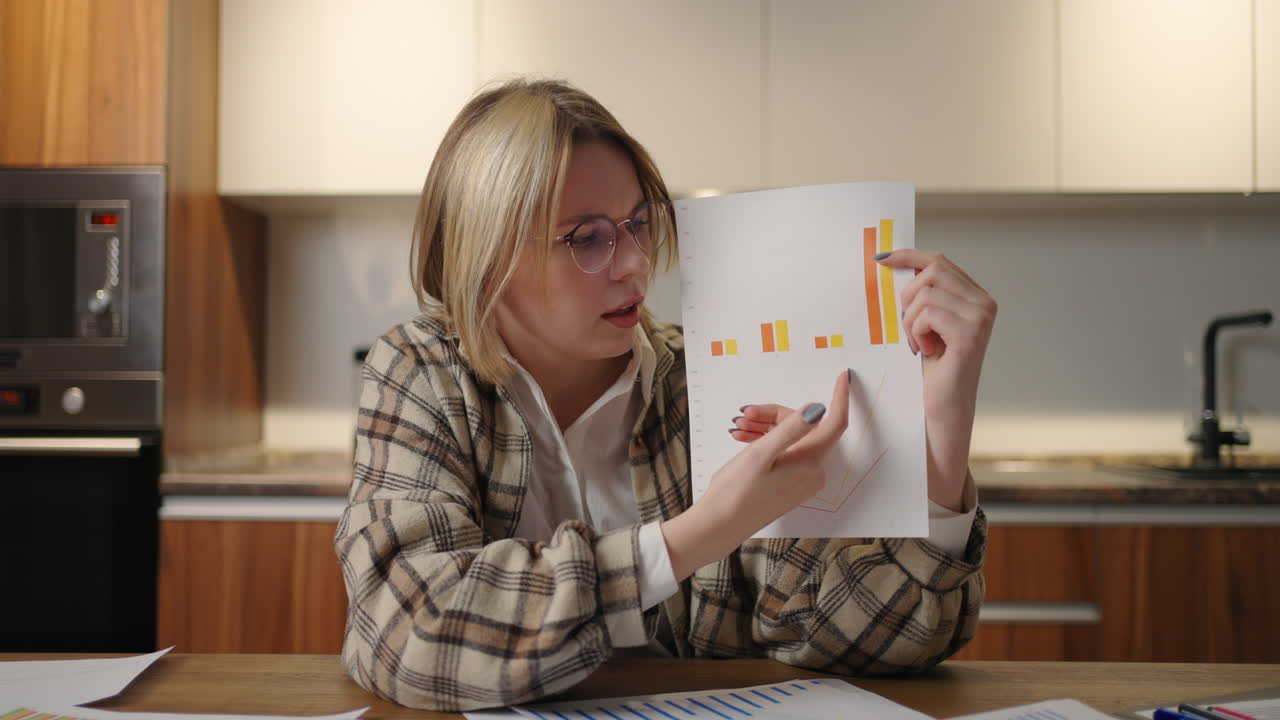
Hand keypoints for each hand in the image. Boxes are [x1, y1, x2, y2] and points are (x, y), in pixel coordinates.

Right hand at [709, 369, 850, 532]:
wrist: (719, 526)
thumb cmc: (736, 492)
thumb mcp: (761, 453)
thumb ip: (791, 429)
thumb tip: (818, 409)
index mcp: (810, 463)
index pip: (835, 423)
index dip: (839, 398)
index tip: (842, 377)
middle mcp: (813, 473)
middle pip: (806, 429)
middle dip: (776, 415)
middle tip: (746, 413)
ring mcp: (803, 481)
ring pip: (793, 440)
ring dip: (768, 428)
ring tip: (738, 428)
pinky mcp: (791, 485)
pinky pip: (787, 454)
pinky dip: (769, 443)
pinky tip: (745, 439)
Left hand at [875, 249, 995, 510]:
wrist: (941, 408)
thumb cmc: (931, 369)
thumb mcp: (925, 324)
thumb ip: (922, 296)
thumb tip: (892, 263)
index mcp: (975, 297)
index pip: (939, 261)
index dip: (909, 255)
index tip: (881, 259)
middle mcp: (984, 303)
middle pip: (932, 271)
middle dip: (907, 297)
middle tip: (908, 327)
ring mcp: (981, 317)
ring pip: (925, 295)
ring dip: (910, 321)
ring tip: (919, 344)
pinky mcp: (970, 334)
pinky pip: (927, 314)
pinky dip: (915, 332)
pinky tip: (924, 351)